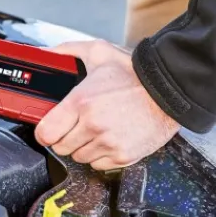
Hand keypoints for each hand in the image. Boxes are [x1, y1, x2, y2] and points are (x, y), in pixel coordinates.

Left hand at [34, 40, 179, 169]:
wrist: (170, 89)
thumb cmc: (134, 73)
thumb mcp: (99, 53)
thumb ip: (68, 51)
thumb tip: (45, 51)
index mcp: (81, 103)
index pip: (45, 133)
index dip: (45, 131)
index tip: (50, 128)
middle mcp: (92, 126)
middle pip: (60, 147)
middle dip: (64, 137)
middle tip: (76, 125)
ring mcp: (108, 143)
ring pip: (79, 157)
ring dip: (83, 146)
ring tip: (96, 129)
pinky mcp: (123, 156)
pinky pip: (99, 165)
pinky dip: (101, 155)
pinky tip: (109, 138)